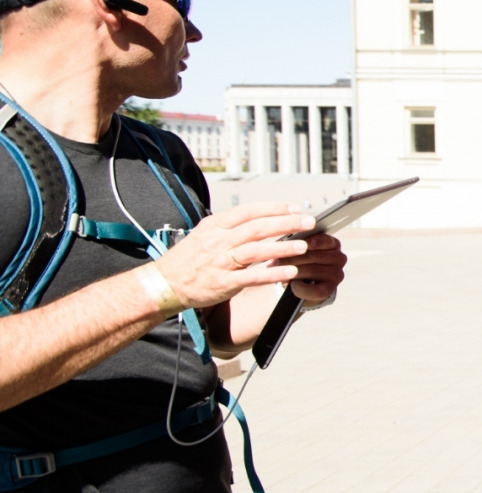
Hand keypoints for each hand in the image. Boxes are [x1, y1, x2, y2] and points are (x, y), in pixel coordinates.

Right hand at [152, 202, 316, 309]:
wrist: (163, 284)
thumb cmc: (187, 258)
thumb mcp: (204, 234)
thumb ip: (229, 226)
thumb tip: (259, 217)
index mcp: (215, 226)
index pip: (249, 211)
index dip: (274, 208)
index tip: (295, 208)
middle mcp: (218, 241)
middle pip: (257, 228)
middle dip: (286, 224)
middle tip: (309, 223)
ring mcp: (220, 262)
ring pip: (256, 250)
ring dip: (282, 248)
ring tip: (304, 246)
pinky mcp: (223, 283)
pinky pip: (252, 277)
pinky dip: (272, 273)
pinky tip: (290, 272)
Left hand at [282, 233, 346, 303]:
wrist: (298, 281)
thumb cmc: (297, 260)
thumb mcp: (297, 248)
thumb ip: (296, 243)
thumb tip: (286, 243)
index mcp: (332, 244)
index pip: (326, 241)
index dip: (314, 242)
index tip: (303, 244)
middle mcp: (339, 258)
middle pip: (316, 256)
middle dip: (294, 258)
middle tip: (278, 260)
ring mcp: (337, 274)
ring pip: (314, 271)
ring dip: (294, 272)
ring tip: (280, 272)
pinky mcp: (331, 289)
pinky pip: (316, 290)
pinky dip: (302, 288)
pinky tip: (293, 285)